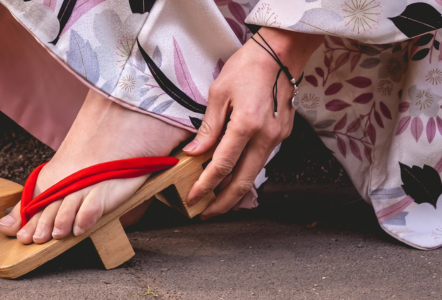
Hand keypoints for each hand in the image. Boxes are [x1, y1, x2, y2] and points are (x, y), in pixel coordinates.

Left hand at [183, 27, 323, 219]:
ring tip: (216, 199)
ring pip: (254, 173)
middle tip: (207, 212)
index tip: (193, 197)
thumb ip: (208, 127)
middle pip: (244, 181)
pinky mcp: (283, 134)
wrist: (281, 53)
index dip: (206, 185)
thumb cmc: (247, 68)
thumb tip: (194, 152)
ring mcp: (278, 137)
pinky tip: (232, 176)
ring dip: (235, 189)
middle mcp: (266, 136)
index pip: (222, 165)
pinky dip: (245, 171)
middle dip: (224, 202)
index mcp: (246, 125)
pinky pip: (261, 160)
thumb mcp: (218, 94)